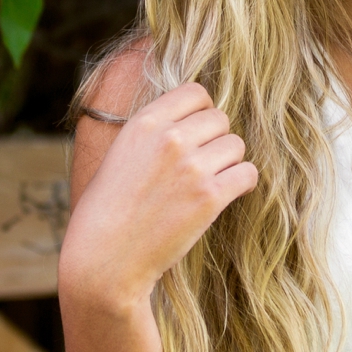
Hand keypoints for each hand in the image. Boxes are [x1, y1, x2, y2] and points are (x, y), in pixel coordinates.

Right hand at [60, 82, 257, 309]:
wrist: (104, 259)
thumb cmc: (106, 211)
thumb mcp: (120, 154)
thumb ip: (153, 132)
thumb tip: (189, 119)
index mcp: (144, 123)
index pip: (195, 92)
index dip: (202, 111)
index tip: (198, 132)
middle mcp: (170, 139)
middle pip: (220, 119)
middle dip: (215, 140)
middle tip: (203, 165)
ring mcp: (192, 167)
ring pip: (236, 146)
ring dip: (229, 163)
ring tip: (210, 183)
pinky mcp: (209, 197)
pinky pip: (247, 174)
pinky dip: (241, 184)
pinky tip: (225, 195)